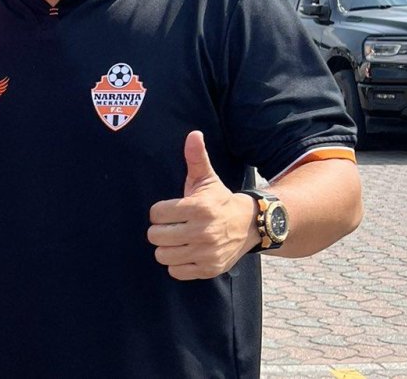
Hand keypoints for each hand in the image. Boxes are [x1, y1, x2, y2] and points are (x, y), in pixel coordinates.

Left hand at [147, 131, 257, 279]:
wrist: (250, 225)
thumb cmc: (220, 200)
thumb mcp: (208, 179)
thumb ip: (196, 158)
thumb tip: (193, 134)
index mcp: (199, 208)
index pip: (156, 213)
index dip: (159, 211)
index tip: (169, 210)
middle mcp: (203, 232)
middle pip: (156, 236)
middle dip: (160, 230)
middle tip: (171, 226)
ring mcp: (206, 253)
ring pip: (163, 255)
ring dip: (166, 248)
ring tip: (177, 240)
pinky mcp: (209, 269)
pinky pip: (176, 272)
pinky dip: (177, 264)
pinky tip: (186, 253)